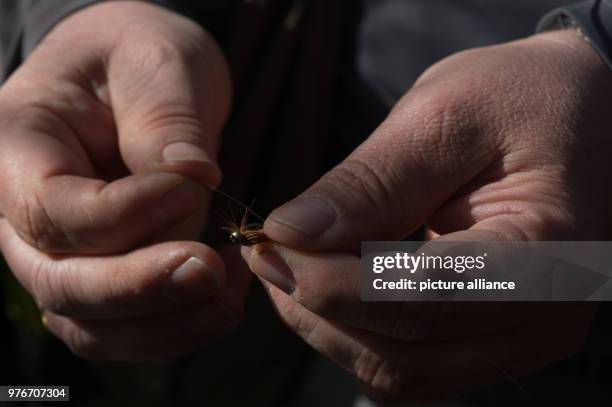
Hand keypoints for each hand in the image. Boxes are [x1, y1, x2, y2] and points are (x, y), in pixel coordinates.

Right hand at [0, 2, 245, 359]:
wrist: (141, 79)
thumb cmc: (141, 59)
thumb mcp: (159, 64)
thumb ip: (167, 121)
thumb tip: (192, 178)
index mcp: (18, 144)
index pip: (50, 207)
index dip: (122, 215)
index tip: (192, 189)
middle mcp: (24, 211)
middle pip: (60, 282)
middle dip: (141, 287)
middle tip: (211, 270)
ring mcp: (60, 252)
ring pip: (91, 322)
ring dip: (164, 324)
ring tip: (228, 296)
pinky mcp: (102, 273)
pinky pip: (124, 327)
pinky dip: (174, 326)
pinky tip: (223, 294)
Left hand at [242, 29, 608, 400]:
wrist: (578, 113)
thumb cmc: (520, 99)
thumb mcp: (445, 116)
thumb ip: (370, 181)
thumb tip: (290, 232)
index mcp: (545, 254)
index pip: (421, 299)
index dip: (330, 282)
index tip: (268, 243)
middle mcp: (540, 318)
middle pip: (404, 354)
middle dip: (318, 308)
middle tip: (269, 251)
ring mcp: (517, 338)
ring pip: (398, 371)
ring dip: (329, 325)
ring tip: (293, 262)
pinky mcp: (490, 337)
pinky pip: (407, 361)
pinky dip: (354, 329)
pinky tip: (330, 279)